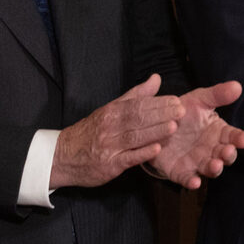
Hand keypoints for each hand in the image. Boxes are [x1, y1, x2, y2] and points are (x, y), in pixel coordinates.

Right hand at [50, 74, 182, 188]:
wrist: (62, 156)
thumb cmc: (92, 131)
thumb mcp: (111, 109)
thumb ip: (136, 95)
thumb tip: (156, 78)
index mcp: (112, 111)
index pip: (137, 104)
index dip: (158, 102)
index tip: (176, 100)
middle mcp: (110, 127)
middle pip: (137, 118)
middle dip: (161, 114)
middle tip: (181, 111)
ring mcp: (109, 146)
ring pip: (134, 137)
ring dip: (155, 132)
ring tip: (173, 127)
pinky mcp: (109, 165)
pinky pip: (127, 158)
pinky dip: (142, 153)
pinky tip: (156, 149)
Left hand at [145, 81, 243, 189]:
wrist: (157, 126)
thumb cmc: (184, 113)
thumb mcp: (199, 100)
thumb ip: (217, 94)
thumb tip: (237, 86)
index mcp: (218, 132)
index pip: (233, 136)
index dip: (240, 138)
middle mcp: (211, 149)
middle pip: (225, 155)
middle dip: (228, 155)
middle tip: (228, 151)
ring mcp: (197, 162)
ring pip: (210, 169)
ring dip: (215, 169)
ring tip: (215, 165)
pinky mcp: (181, 172)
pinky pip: (188, 179)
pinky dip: (192, 182)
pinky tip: (194, 182)